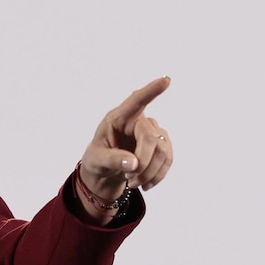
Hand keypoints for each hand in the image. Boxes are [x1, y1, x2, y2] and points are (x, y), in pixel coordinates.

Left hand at [80, 76, 172, 201]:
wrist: (105, 171)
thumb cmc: (97, 159)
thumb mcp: (96, 161)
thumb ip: (112, 160)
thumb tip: (134, 163)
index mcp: (118, 118)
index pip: (135, 101)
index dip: (151, 91)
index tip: (166, 80)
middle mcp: (137, 121)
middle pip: (150, 137)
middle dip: (143, 162)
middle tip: (130, 180)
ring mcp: (152, 132)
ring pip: (162, 151)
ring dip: (149, 173)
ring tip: (133, 183)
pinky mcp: (161, 145)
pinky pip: (168, 160)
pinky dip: (157, 175)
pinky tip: (145, 184)